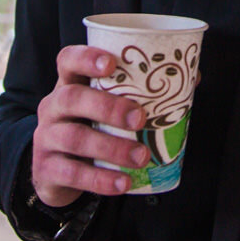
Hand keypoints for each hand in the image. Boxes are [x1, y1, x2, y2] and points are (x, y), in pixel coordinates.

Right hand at [31, 46, 149, 206]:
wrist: (56, 170)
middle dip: (107, 107)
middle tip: (140, 118)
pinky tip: (123, 182)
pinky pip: (72, 173)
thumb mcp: (105, 106)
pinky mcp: (47, 169)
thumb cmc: (90, 127)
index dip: (86, 58)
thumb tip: (193, 76)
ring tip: (141, 156)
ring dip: (111, 147)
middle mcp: (53, 106)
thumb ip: (140, 91)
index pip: (68, 60)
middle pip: (71, 98)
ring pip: (74, 138)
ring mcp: (46, 138)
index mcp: (69, 84)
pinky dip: (100, 179)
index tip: (111, 63)